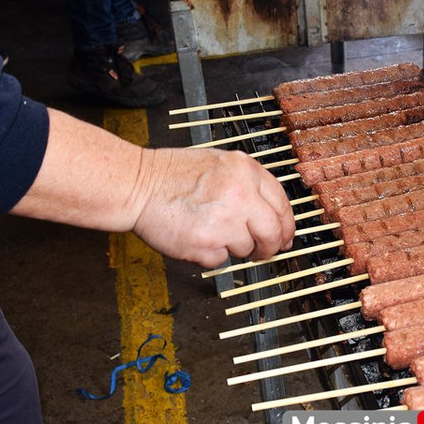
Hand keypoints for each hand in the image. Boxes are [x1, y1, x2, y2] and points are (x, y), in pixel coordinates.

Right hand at [130, 147, 295, 267]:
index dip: (286, 225)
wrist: (138, 184)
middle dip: (270, 246)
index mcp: (246, 171)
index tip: (284, 236)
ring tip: (209, 229)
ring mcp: (225, 220)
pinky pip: (222, 259)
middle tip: (261, 251)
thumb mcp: (220, 165)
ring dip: (233, 247)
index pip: (282, 204)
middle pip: (274, 232)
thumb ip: (248, 186)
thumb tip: (273, 217)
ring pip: (248, 248)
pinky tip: (195, 235)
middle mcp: (241, 194)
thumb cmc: (173, 175)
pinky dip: (210, 254)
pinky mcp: (207, 243)